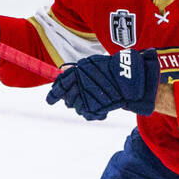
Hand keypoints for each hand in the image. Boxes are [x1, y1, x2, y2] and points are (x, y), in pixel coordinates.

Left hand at [46, 49, 160, 120]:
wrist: (129, 77)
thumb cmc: (111, 70)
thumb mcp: (91, 65)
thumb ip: (77, 71)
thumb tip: (62, 71)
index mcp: (77, 72)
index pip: (59, 85)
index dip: (53, 95)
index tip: (50, 101)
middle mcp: (79, 84)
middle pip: (68, 100)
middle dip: (72, 101)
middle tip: (81, 101)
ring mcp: (86, 96)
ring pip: (77, 108)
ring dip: (84, 107)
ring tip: (95, 102)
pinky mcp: (93, 106)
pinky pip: (88, 114)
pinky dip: (94, 113)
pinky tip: (101, 108)